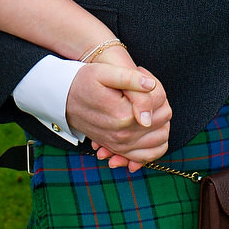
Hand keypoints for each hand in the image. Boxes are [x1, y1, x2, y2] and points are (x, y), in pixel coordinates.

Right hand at [65, 57, 171, 171]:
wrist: (64, 98)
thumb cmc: (84, 81)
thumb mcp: (104, 72)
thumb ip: (130, 79)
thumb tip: (151, 86)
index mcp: (123, 115)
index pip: (161, 102)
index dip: (156, 85)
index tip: (142, 76)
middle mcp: (123, 135)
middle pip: (163, 121)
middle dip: (160, 104)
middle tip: (144, 90)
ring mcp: (120, 145)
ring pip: (160, 140)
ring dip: (161, 124)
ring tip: (148, 107)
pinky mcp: (118, 149)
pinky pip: (146, 156)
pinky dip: (154, 147)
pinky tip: (151, 132)